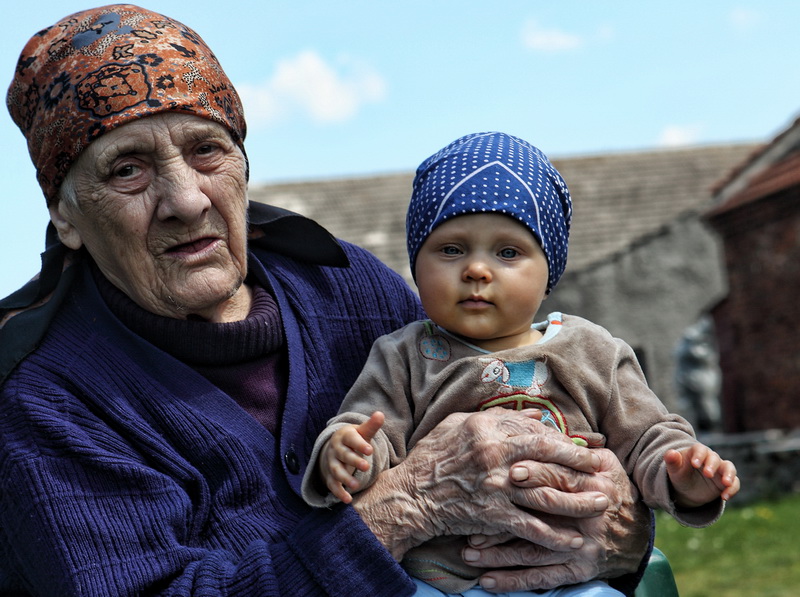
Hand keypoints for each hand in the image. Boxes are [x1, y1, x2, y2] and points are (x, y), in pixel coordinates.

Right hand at [319, 411, 384, 503]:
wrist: (336, 447)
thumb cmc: (354, 439)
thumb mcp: (362, 432)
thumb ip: (371, 425)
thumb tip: (380, 414)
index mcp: (344, 436)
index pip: (351, 439)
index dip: (360, 444)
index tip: (370, 450)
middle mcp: (336, 449)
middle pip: (344, 455)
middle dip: (354, 461)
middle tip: (366, 467)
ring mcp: (332, 463)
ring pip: (336, 470)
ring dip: (345, 478)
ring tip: (356, 486)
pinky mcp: (330, 476)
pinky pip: (333, 485)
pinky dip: (339, 492)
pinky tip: (348, 499)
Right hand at [352, 408, 610, 560]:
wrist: (410, 495)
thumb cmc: (432, 457)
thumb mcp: (458, 426)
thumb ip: (497, 418)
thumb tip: (533, 416)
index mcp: (486, 428)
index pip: (532, 429)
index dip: (559, 438)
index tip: (580, 444)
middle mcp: (494, 454)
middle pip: (547, 454)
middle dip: (580, 461)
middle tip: (604, 466)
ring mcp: (495, 485)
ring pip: (545, 492)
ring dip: (578, 499)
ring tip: (602, 502)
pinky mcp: (492, 515)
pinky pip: (530, 527)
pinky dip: (554, 535)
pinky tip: (575, 540)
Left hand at [462, 445, 650, 591]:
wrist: (636, 535)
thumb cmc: (610, 489)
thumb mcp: (603, 462)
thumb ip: (572, 445)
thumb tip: (538, 419)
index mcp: (594, 481)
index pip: (561, 475)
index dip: (536, 472)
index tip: (508, 470)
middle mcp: (589, 515)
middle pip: (545, 512)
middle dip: (509, 513)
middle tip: (476, 512)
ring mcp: (583, 546)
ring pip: (535, 550)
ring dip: (499, 553)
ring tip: (468, 550)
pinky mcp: (579, 570)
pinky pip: (543, 577)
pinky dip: (514, 581)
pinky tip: (488, 580)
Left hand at [665, 443, 739, 506]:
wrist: (687, 490)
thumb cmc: (680, 475)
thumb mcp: (675, 470)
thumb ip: (672, 461)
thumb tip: (671, 453)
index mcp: (697, 452)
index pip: (700, 449)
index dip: (699, 455)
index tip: (695, 464)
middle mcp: (710, 458)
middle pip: (714, 458)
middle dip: (712, 465)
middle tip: (707, 474)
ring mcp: (720, 470)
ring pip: (729, 467)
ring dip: (729, 474)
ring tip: (726, 483)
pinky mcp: (726, 482)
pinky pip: (734, 483)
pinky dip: (732, 489)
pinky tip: (725, 497)